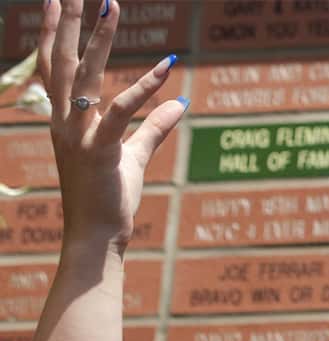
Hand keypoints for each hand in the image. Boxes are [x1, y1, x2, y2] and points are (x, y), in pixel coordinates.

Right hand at [36, 1, 184, 252]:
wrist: (97, 236)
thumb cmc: (111, 199)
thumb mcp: (133, 156)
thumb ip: (155, 126)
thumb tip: (181, 101)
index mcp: (63, 121)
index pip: (54, 67)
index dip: (53, 33)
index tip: (57, 1)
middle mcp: (64, 121)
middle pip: (62, 60)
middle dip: (69, 21)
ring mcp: (79, 134)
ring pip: (87, 75)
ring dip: (100, 38)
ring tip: (110, 4)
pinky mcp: (101, 150)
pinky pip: (123, 110)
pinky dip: (146, 87)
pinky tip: (166, 65)